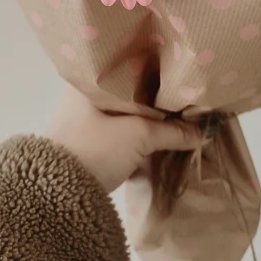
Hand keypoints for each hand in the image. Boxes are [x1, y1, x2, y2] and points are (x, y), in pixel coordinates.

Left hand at [46, 85, 201, 192]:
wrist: (56, 195)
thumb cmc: (94, 150)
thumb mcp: (138, 135)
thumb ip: (173, 131)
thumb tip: (204, 130)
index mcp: (90, 79)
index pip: (133, 65)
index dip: (160, 71)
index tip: (185, 76)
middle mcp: (86, 94)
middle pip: (134, 91)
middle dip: (160, 99)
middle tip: (189, 100)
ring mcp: (87, 119)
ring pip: (130, 113)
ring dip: (152, 120)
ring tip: (182, 119)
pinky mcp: (91, 142)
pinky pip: (124, 130)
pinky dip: (142, 134)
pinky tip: (164, 136)